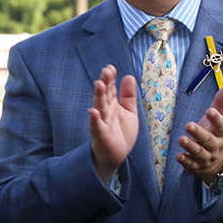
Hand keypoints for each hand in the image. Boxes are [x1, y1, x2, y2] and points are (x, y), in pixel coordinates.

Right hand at [89, 65, 140, 185]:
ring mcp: (102, 123)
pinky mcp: (100, 135)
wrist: (116, 155)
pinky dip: (94, 119)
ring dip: (98, 96)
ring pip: (99, 107)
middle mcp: (105, 112)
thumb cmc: (121, 132)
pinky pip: (96, 126)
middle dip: (104, 83)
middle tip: (106, 71)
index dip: (110, 79)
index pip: (110, 89)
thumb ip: (128, 95)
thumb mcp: (130, 111)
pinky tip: (93, 111)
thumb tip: (128, 76)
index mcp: (112, 105)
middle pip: (104, 95)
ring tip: (99, 84)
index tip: (110, 67)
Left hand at [178, 85, 222, 184]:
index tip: (210, 110)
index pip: (221, 126)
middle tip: (189, 125)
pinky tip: (178, 156)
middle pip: (208, 140)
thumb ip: (220, 105)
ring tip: (181, 139)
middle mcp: (215, 146)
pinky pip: (191, 165)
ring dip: (190, 146)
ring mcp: (206, 157)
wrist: (218, 162)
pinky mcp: (196, 166)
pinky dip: (185, 161)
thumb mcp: (218, 121)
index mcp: (221, 134)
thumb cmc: (215, 135)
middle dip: (199, 133)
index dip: (216, 119)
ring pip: (199, 153)